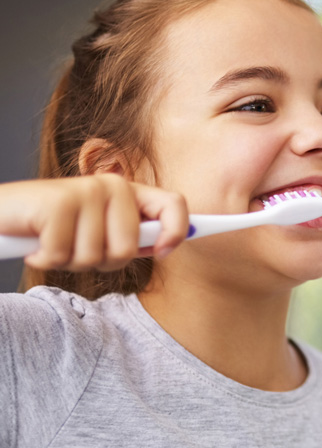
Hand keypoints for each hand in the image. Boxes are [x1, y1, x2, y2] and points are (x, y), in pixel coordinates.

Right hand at [0, 174, 188, 270]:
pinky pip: (63, 255)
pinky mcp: (60, 201)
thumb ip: (132, 236)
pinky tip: (36, 243)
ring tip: (54, 242)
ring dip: (69, 261)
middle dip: (101, 262)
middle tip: (76, 248)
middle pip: (129, 248)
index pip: (174, 204)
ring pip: (95, 256)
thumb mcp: (99, 233)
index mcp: (129, 193)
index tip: (165, 251)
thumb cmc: (52, 228)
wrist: (2, 214)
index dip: (178, 231)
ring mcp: (87, 190)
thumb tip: (168, 244)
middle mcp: (113, 185)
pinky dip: (45, 258)